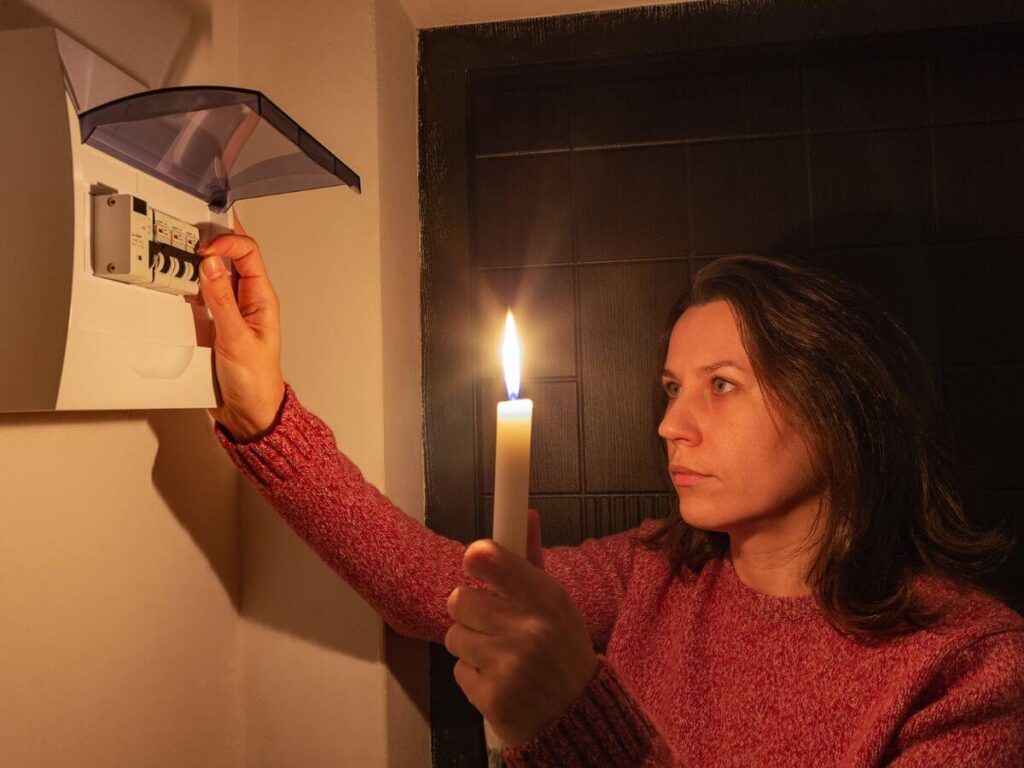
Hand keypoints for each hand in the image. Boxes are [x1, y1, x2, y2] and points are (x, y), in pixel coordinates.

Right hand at [196, 215, 284, 441]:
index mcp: (262, 299)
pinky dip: (187, 287)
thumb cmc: (255, 381)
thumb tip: (211, 264)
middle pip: (230, 258)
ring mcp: (229, 311)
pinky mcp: (213, 323)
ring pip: (213, 275)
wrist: (248, 413)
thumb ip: (221, 301)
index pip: (248, 253)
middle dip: (211, 242)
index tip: (203, 250)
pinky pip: (199, 297)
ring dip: (197, 263)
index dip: (226, 242)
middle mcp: (246, 300)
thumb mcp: (236, 338)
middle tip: (187, 234)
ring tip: (178, 252)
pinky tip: (175, 284)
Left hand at [445, 510, 599, 746]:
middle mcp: (526, 627)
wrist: (577, 717)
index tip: (475, 561)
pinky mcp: (491, 697)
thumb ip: (531, 560)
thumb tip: (525, 514)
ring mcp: (507, 664)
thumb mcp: (558, 603)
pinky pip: (458, 671)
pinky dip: (473, 676)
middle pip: (460, 599)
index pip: (492, 558)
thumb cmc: (563, 651)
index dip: (477, 557)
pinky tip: (499, 679)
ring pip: (454, 635)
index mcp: (546, 597)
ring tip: (498, 655)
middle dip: (470, 611)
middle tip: (491, 622)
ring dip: (470, 645)